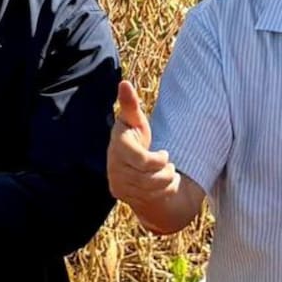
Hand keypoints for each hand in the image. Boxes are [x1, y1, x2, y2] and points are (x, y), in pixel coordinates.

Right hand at [106, 81, 178, 207]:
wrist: (129, 166)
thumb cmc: (136, 138)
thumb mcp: (136, 121)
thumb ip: (130, 104)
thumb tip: (124, 83)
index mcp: (118, 145)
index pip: (142, 161)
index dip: (159, 160)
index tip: (166, 154)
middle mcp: (113, 165)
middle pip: (149, 177)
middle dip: (165, 171)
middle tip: (168, 165)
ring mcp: (115, 181)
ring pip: (150, 189)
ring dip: (165, 181)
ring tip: (166, 174)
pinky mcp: (120, 194)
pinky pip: (147, 199)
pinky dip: (160, 192)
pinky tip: (160, 185)